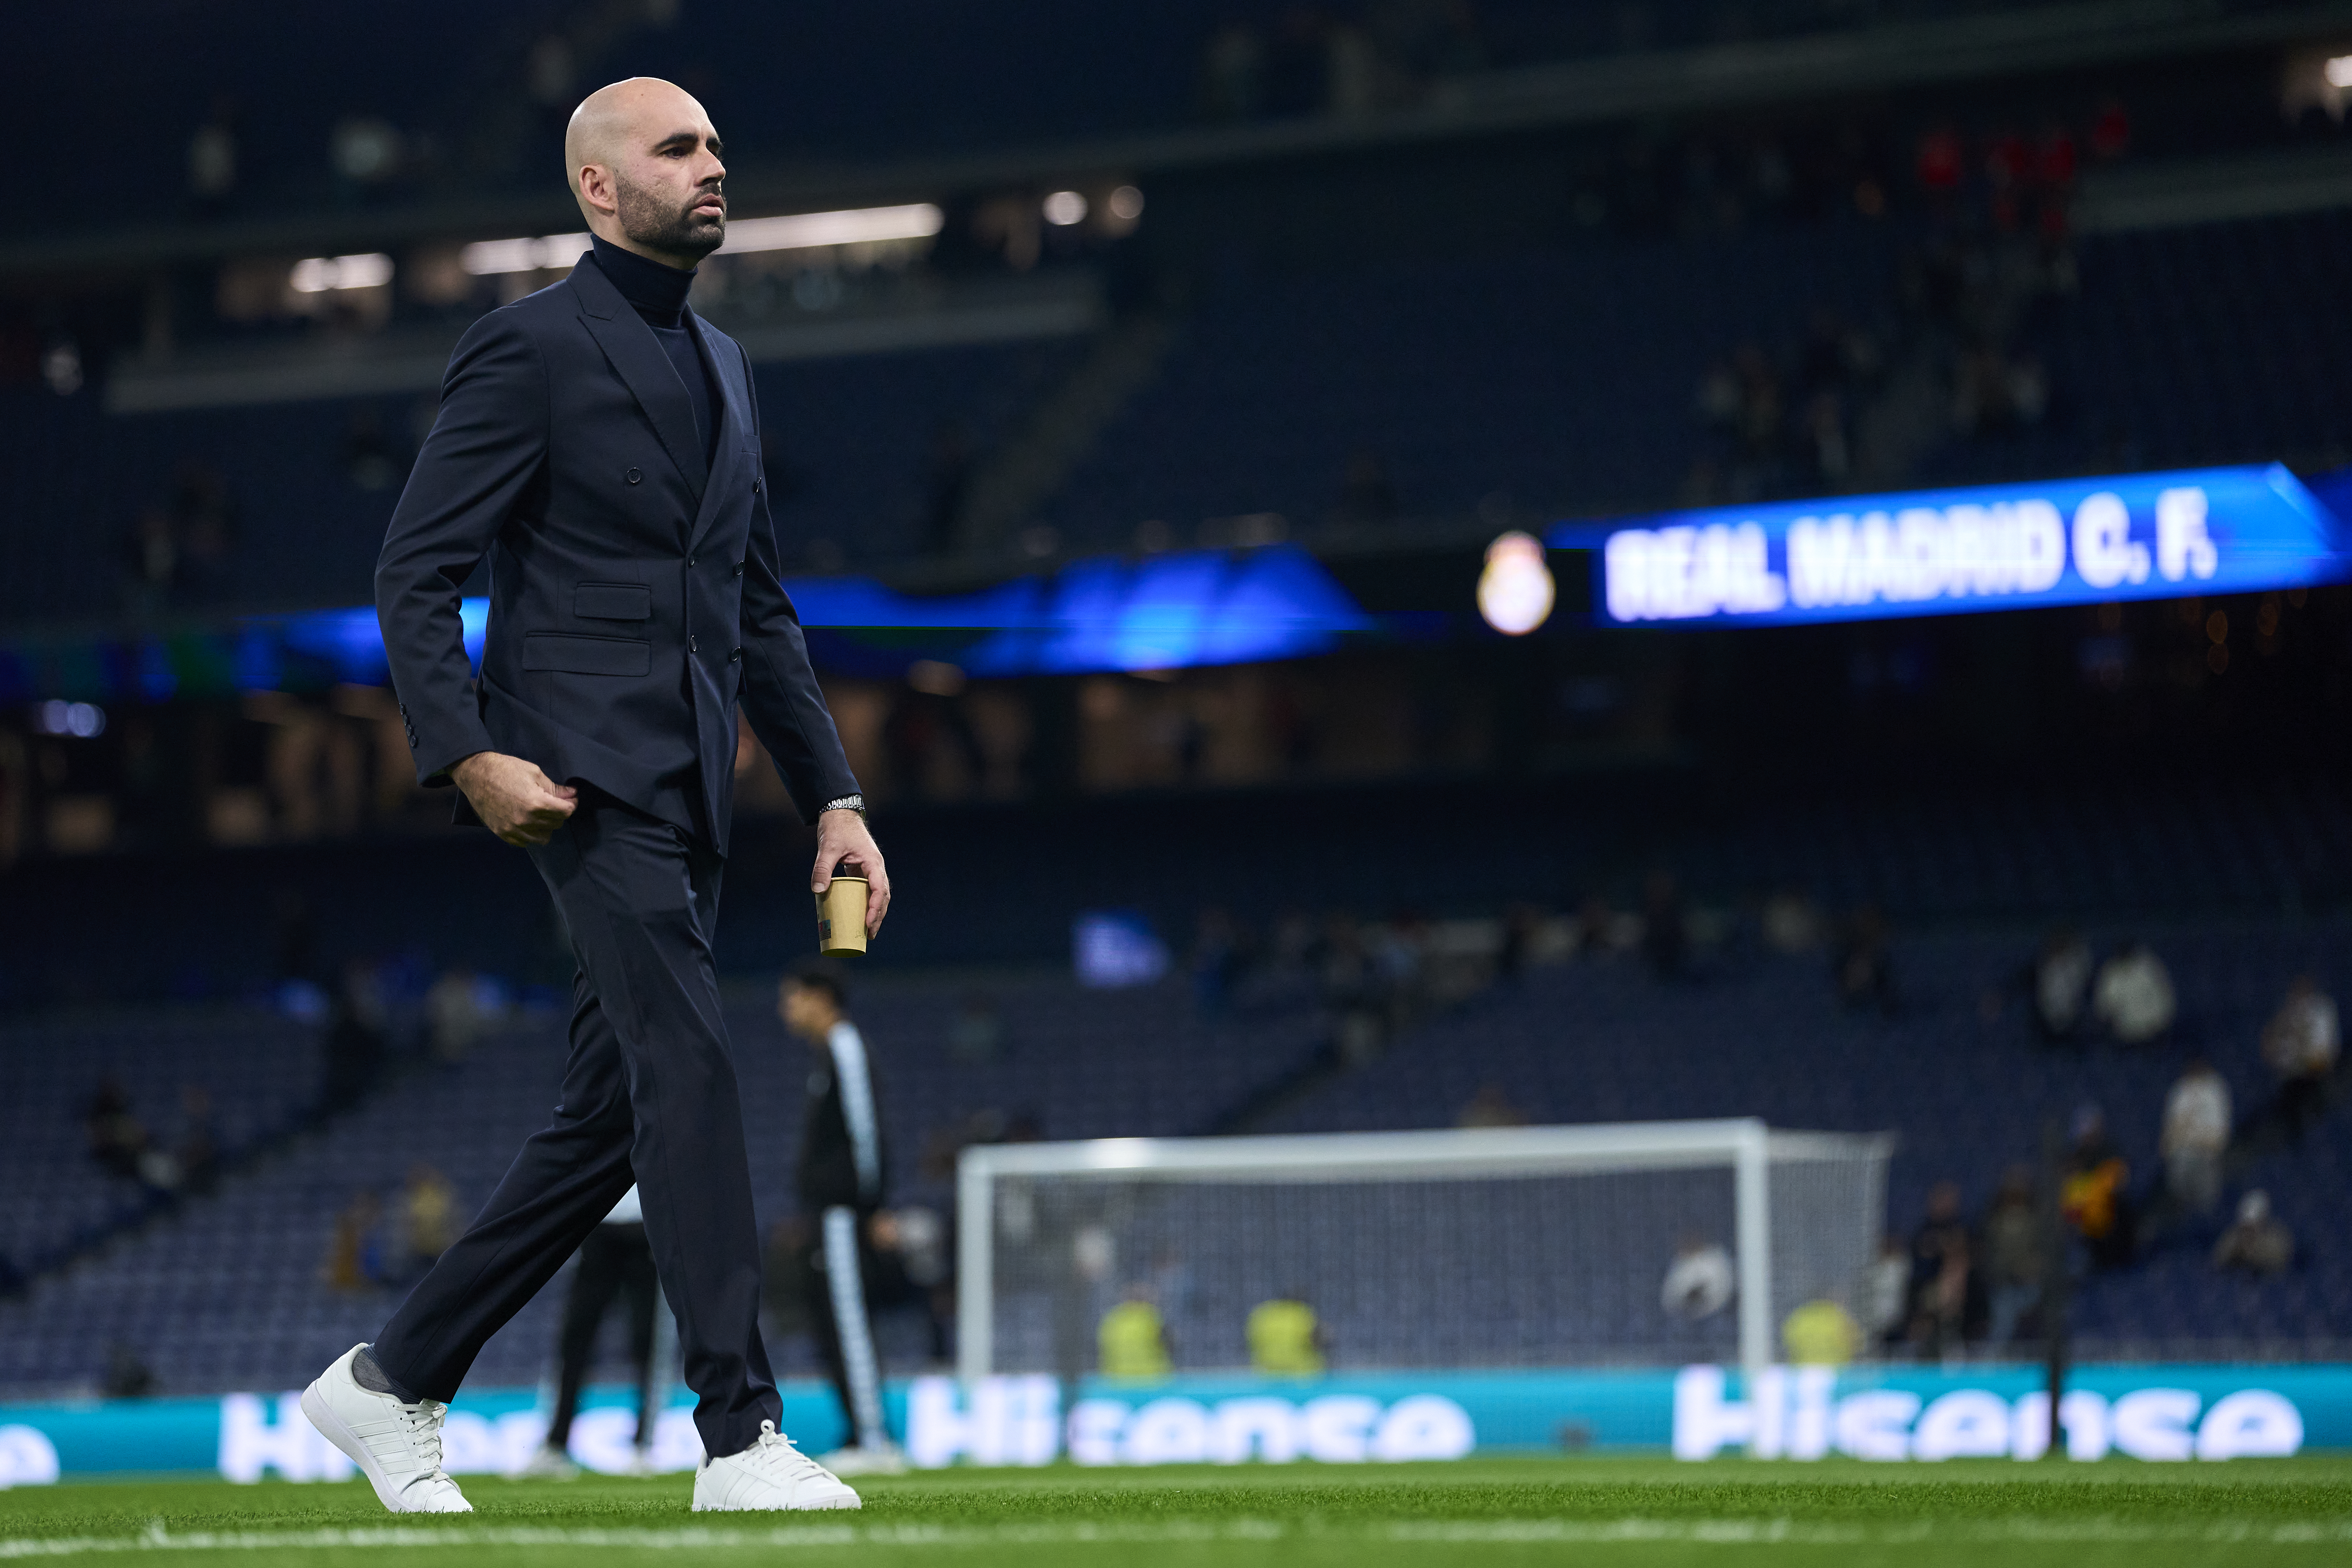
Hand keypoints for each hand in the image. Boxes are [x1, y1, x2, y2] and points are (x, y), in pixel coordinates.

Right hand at [451, 752, 577, 846]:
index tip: (569, 798)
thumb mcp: (534, 773)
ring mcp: (513, 829)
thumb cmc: (506, 769)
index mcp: (536, 803)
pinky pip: (525, 842)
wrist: (476, 774)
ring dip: (546, 826)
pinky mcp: (503, 834)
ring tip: (541, 814)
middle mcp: (526, 820)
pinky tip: (528, 823)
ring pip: (543, 837)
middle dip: (559, 813)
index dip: (571, 803)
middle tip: (554, 803)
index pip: (566, 812)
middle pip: (556, 824)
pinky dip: (530, 835)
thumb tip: (572, 794)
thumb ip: (555, 788)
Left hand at [813, 808, 890, 939]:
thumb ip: (822, 868)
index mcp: (873, 862)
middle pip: (883, 896)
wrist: (839, 814)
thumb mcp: (828, 848)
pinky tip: (859, 915)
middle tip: (870, 934)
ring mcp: (870, 869)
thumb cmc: (836, 829)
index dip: (875, 907)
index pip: (879, 889)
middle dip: (878, 916)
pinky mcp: (862, 870)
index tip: (867, 923)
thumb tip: (817, 891)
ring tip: (868, 931)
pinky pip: (868, 890)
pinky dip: (866, 903)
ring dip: (875, 912)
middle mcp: (876, 867)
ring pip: (878, 894)